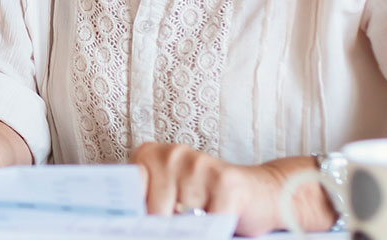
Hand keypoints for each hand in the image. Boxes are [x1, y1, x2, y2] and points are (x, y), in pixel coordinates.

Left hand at [131, 142, 324, 235]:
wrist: (263, 192)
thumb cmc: (210, 199)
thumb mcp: (170, 197)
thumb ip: (146, 203)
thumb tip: (123, 225)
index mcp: (151, 155)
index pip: (126, 190)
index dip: (130, 216)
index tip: (128, 227)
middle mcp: (173, 155)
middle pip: (152, 211)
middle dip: (163, 228)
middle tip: (183, 221)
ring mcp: (199, 166)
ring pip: (179, 220)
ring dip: (191, 229)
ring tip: (203, 217)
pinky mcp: (226, 183)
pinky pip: (208, 223)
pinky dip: (212, 231)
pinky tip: (220, 222)